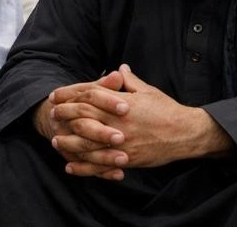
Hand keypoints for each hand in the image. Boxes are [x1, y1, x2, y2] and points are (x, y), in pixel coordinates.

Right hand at [37, 70, 128, 180]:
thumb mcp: (93, 91)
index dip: (107, 101)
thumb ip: (106, 85)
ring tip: (124, 159)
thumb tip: (120, 73)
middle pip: (82, 125)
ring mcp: (66, 138)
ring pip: (82, 149)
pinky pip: (84, 166)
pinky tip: (118, 173)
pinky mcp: (71, 155)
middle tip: (121, 137)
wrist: (52, 116)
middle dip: (101, 133)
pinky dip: (101, 171)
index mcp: (73, 98)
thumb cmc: (83, 102)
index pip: (89, 97)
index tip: (126, 108)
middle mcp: (66, 119)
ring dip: (103, 156)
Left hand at [53, 65, 231, 175]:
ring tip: (56, 141)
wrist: (186, 133)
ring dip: (69, 142)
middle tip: (51, 115)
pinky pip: (100, 165)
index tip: (56, 95)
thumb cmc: (166, 110)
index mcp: (120, 103)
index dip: (69, 95)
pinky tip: (70, 166)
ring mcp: (121, 142)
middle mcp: (118, 122)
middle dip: (64, 115)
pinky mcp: (127, 159)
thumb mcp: (147, 91)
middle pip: (83, 117)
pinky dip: (84, 167)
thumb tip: (120, 68)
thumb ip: (129, 81)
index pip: (88, 95)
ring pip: (88, 143)